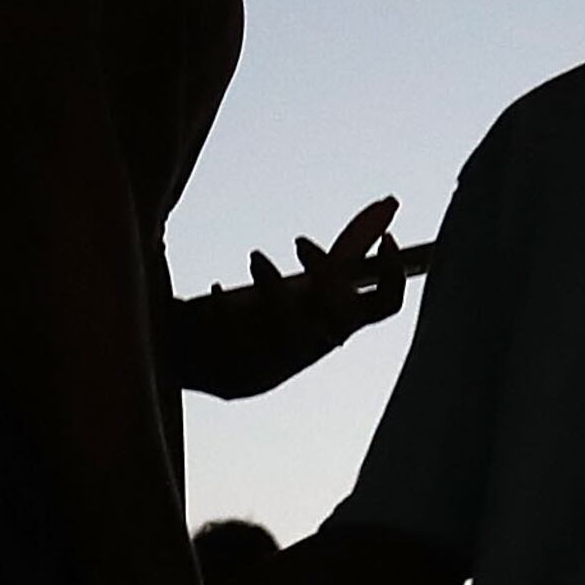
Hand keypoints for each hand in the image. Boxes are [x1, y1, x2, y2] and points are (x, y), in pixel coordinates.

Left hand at [169, 196, 403, 397]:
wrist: (192, 358)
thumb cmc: (251, 314)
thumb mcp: (298, 286)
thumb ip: (335, 256)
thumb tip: (388, 203)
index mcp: (334, 326)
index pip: (384, 306)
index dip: (392, 275)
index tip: (383, 239)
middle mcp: (310, 351)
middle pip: (340, 320)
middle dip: (325, 278)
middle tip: (298, 241)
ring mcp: (276, 371)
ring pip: (291, 334)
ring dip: (276, 290)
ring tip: (254, 256)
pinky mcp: (239, 381)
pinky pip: (238, 343)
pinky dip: (226, 310)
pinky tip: (213, 290)